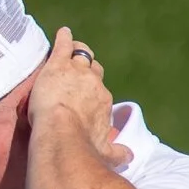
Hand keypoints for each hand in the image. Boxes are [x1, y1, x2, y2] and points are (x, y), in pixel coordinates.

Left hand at [29, 27, 130, 166]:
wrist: (62, 134)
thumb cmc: (81, 146)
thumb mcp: (103, 152)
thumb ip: (116, 153)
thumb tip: (129, 157)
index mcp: (104, 102)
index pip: (100, 92)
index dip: (92, 92)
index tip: (86, 94)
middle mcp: (95, 85)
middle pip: (94, 70)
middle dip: (87, 69)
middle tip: (78, 69)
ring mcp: (77, 73)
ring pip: (81, 55)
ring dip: (77, 51)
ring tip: (71, 47)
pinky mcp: (58, 65)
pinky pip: (64, 46)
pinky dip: (64, 38)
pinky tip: (62, 32)